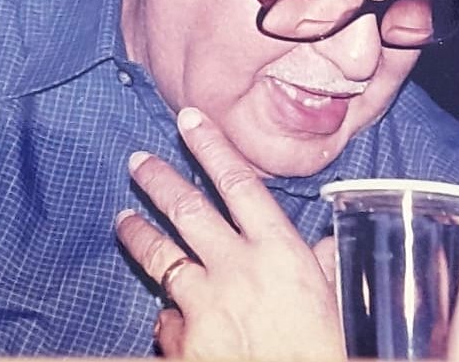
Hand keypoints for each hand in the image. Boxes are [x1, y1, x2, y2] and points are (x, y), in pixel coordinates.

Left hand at [115, 107, 345, 360]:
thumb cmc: (325, 349)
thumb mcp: (335, 295)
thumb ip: (323, 264)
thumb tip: (325, 247)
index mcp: (280, 251)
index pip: (240, 183)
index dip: (213, 148)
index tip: (190, 120)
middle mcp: (237, 268)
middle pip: (188, 210)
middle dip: (159, 180)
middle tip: (139, 161)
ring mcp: (205, 304)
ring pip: (160, 257)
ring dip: (139, 234)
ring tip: (123, 220)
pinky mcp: (184, 342)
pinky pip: (165, 319)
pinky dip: (168, 316)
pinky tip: (168, 316)